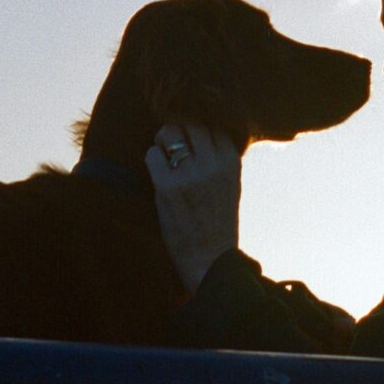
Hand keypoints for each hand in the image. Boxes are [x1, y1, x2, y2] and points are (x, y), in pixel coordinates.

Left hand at [144, 118, 243, 293]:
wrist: (210, 260)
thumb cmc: (218, 224)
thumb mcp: (230, 185)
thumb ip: (219, 158)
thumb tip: (201, 131)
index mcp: (231, 162)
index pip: (213, 123)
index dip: (198, 126)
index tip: (191, 138)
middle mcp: (212, 164)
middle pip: (190, 122)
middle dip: (178, 128)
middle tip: (173, 144)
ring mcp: (189, 175)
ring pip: (169, 132)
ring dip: (162, 140)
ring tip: (164, 155)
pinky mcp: (167, 187)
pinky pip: (153, 155)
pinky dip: (152, 160)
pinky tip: (157, 174)